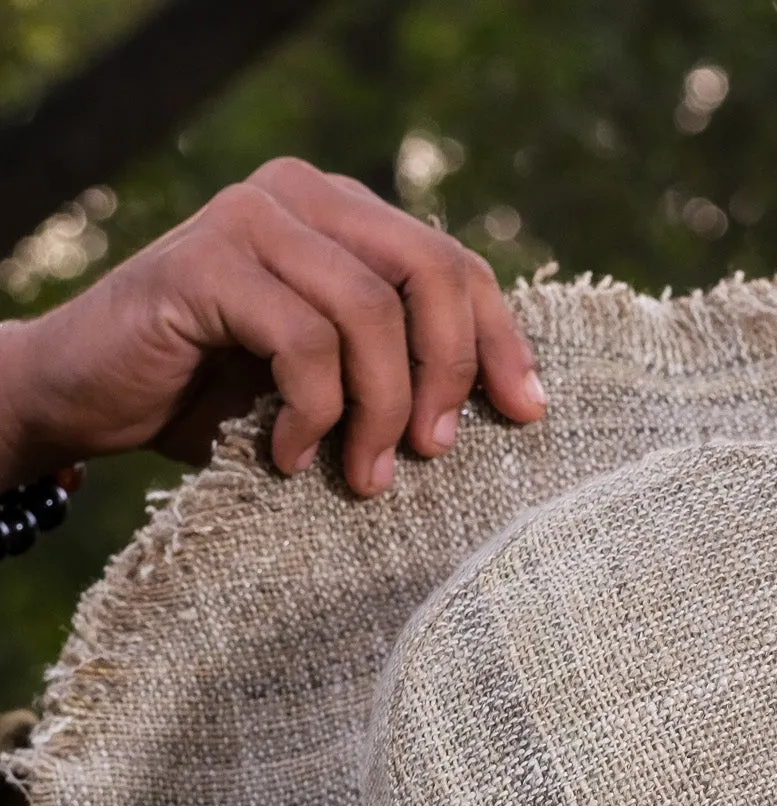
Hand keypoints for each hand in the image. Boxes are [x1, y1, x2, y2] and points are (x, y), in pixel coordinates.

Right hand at [0, 156, 543, 495]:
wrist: (89, 397)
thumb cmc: (218, 400)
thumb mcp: (330, 382)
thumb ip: (399, 366)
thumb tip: (517, 403)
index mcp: (344, 215)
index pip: (454, 264)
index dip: (500, 340)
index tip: (527, 414)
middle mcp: (303, 198)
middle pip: (431, 273)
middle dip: (449, 373)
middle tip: (435, 452)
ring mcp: (253, 220)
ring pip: (372, 314)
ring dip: (380, 412)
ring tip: (364, 476)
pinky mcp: (207, 262)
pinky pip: (304, 343)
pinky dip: (313, 413)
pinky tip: (291, 456)